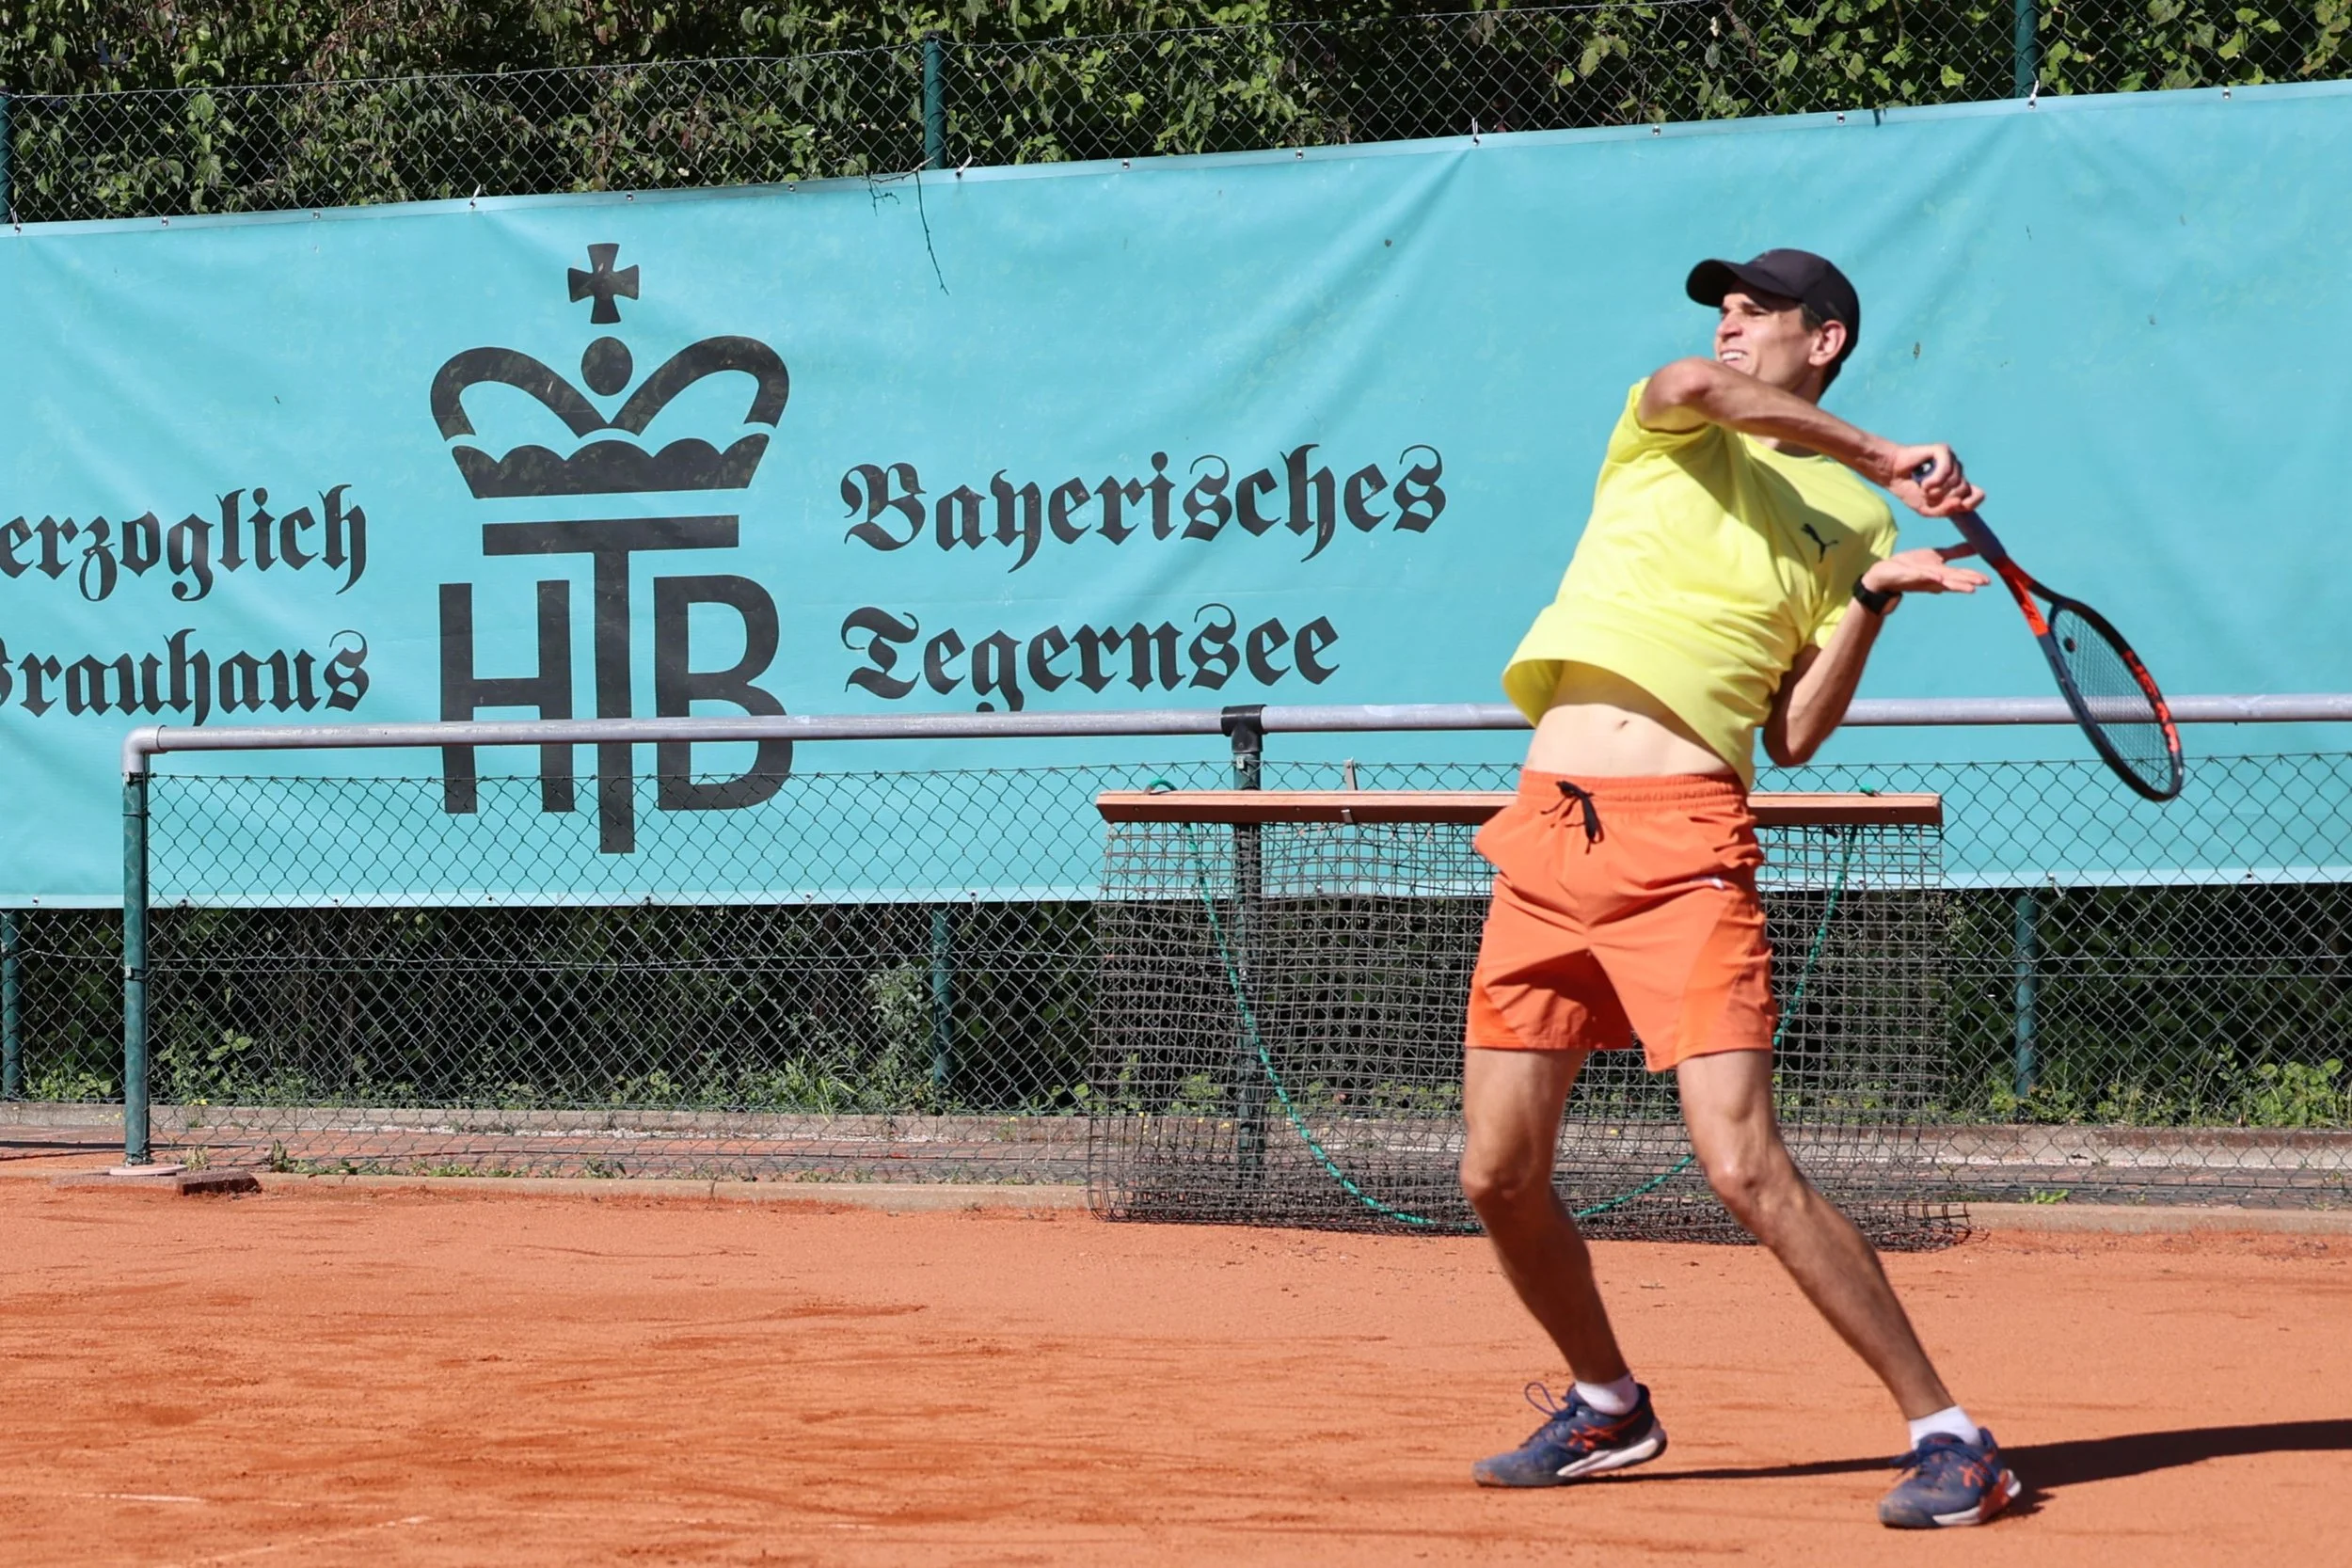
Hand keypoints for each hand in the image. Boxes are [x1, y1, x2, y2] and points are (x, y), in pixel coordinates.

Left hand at [1861, 544, 1989, 598]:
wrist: (1885, 574)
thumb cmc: (1911, 566)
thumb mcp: (1937, 556)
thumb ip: (1956, 552)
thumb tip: (1976, 547)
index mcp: (1941, 574)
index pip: (1960, 575)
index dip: (1973, 577)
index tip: (1988, 580)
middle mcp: (1934, 578)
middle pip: (1954, 580)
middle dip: (1968, 581)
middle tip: (1984, 583)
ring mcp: (1922, 578)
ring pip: (1942, 582)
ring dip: (1955, 584)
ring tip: (1970, 588)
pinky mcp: (1910, 575)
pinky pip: (1921, 576)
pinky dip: (1930, 577)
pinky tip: (1939, 579)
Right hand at [1882, 443, 1985, 517]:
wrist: (1892, 474)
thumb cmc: (1910, 490)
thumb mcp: (1928, 509)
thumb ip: (1945, 510)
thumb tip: (1959, 502)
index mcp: (1957, 486)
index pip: (1978, 494)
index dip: (1972, 501)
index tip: (1959, 505)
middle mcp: (1957, 472)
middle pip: (1964, 490)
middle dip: (1944, 497)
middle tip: (1928, 495)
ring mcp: (1952, 460)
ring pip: (1956, 480)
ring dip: (1937, 490)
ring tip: (1923, 487)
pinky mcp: (1942, 451)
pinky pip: (1947, 469)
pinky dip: (1935, 479)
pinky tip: (1924, 482)